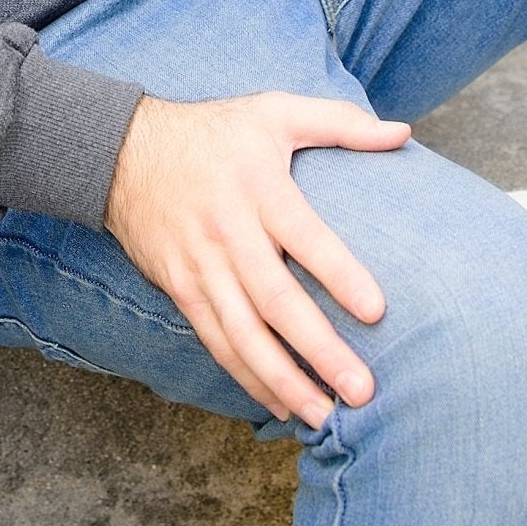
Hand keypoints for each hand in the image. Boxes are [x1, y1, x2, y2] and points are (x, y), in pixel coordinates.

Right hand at [103, 90, 409, 425]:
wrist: (124, 152)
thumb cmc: (214, 132)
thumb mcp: (275, 110)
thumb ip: (340, 122)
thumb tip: (402, 132)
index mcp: (258, 185)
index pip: (304, 234)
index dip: (339, 273)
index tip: (377, 311)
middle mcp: (229, 230)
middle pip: (275, 299)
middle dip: (319, 349)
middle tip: (361, 389)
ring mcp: (201, 265)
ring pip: (243, 334)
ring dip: (284, 380)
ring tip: (324, 415)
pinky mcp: (180, 289)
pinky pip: (216, 340)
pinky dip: (247, 377)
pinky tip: (280, 402)